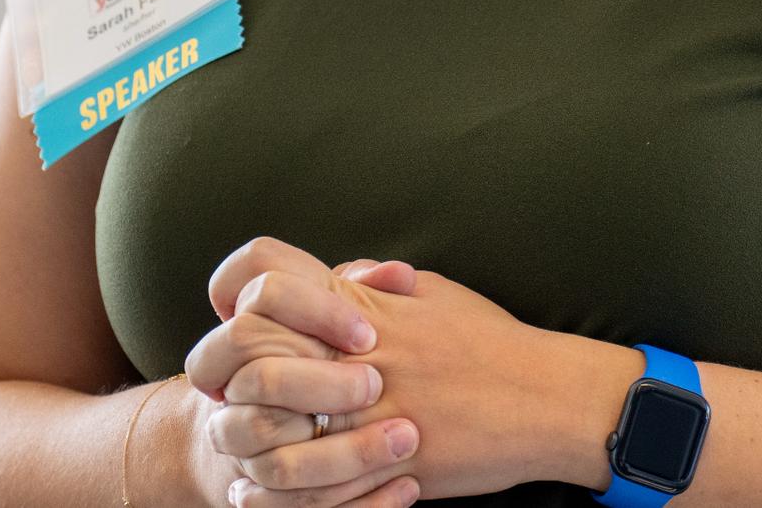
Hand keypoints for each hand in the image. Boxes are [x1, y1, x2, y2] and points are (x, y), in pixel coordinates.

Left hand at [204, 238, 636, 502]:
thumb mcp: (431, 293)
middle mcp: (358, 354)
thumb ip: (376, 285)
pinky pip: (321, 486)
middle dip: (224, 375)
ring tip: (233, 449)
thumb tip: (336, 276)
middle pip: (255, 354)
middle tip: (215, 392)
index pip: (269, 283)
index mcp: (363, 305)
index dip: (235, 302)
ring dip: (247, 442)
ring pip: (276, 430)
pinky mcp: (393, 463)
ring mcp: (372, 411)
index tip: (230, 325)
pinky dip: (282, 495)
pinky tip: (258, 497)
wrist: (546, 397)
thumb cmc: (492, 340)